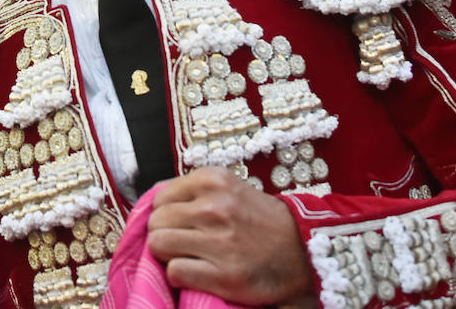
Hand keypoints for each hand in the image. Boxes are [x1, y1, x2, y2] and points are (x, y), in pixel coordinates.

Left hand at [146, 167, 312, 304]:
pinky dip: (180, 274)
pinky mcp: (224, 275)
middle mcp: (215, 207)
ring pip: (158, 244)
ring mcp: (220, 242)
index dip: (165, 213)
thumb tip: (153, 199)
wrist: (303, 250)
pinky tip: (196, 272)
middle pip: (156, 222)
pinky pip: (175, 271)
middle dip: (164, 233)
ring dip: (168, 254)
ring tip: (187, 255)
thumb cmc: (261, 220)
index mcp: (214, 180)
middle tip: (182, 241)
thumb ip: (193, 190)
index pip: (159, 197)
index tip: (177, 222)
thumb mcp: (230, 189)